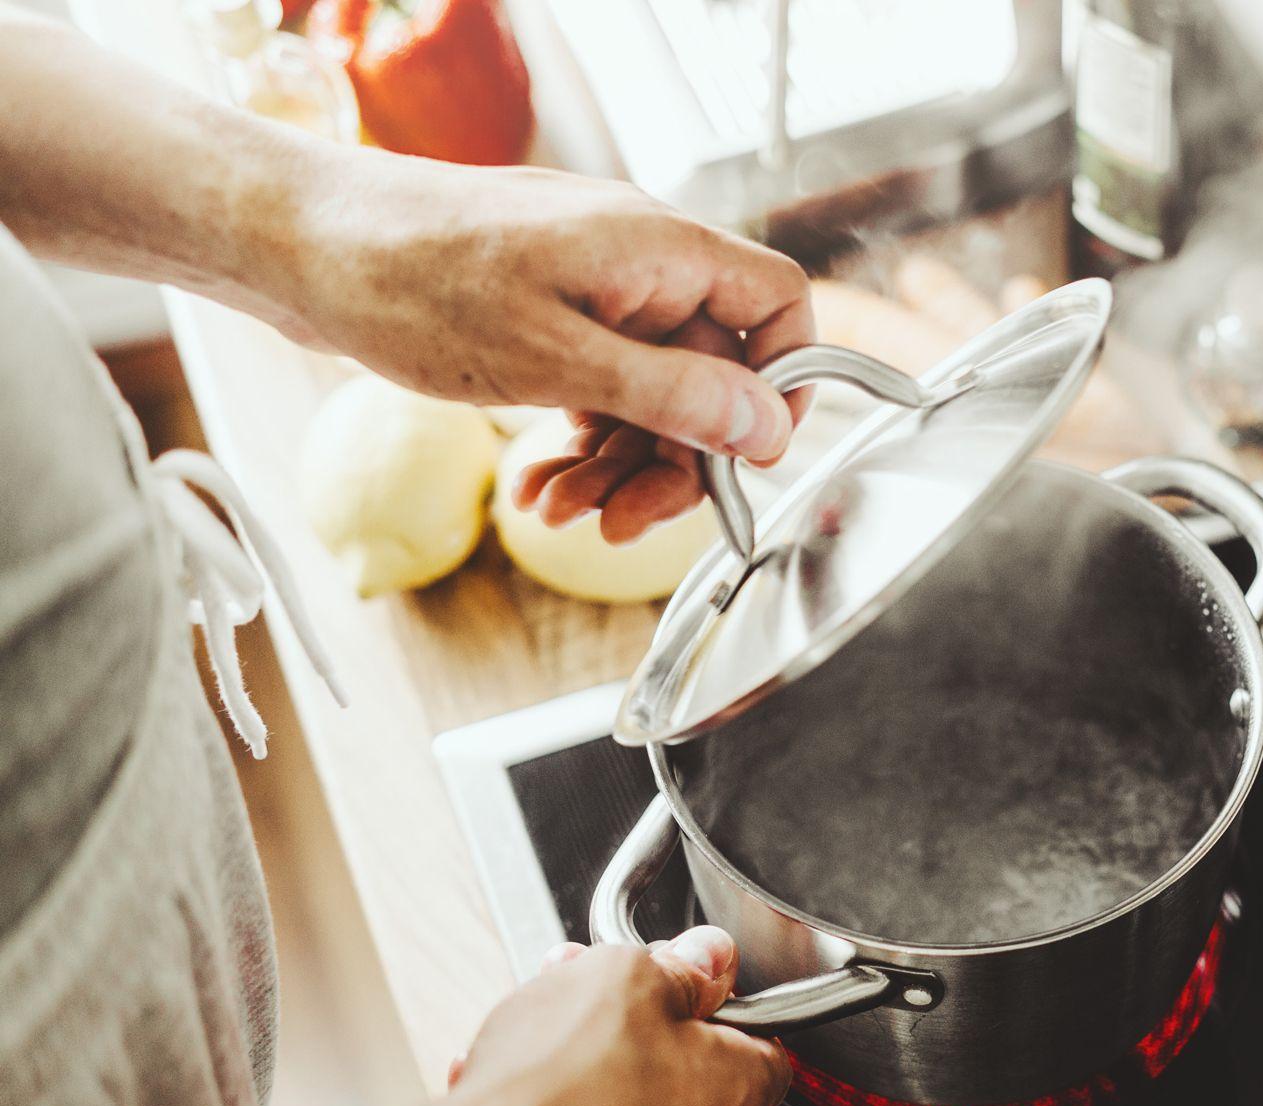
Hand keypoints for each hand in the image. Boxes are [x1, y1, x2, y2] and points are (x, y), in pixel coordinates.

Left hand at [285, 150, 814, 542]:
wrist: (298, 244)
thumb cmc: (409, 279)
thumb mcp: (554, 359)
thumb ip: (672, 395)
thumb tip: (763, 426)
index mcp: (658, 249)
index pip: (776, 304)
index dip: (783, 384)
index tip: (749, 458)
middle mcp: (637, 264)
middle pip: (712, 373)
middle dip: (674, 459)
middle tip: (623, 523)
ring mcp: (594, 289)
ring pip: (651, 395)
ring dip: (616, 466)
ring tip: (558, 512)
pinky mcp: (550, 314)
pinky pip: (599, 389)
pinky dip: (577, 444)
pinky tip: (536, 486)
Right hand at [435, 928, 789, 1105]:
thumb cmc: (556, 1087)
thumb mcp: (626, 977)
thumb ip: (677, 967)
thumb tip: (708, 959)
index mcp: (732, 1093)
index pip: (763, 1050)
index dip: (719, 1006)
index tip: (681, 983)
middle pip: (681, 1080)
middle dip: (632, 1031)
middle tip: (584, 997)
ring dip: (580, 1077)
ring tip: (524, 1039)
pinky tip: (497, 1100)